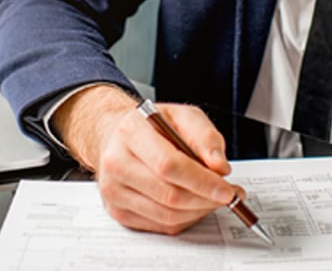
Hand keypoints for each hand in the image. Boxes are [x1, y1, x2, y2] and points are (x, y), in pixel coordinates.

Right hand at [51, 85, 238, 234]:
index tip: (227, 189)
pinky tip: (191, 204)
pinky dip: (185, 219)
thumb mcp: (183, 116)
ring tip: (211, 198)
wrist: (118, 138)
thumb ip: (205, 136)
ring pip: (168, 216)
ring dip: (199, 211)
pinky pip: (161, 226)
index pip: (168, 165)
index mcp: (130, 132)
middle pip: (169, 195)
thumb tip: (219, 167)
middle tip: (228, 195)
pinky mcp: (117, 211)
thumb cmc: (152, 127)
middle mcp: (115, 162)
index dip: (202, 182)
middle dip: (207, 200)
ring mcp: (113, 189)